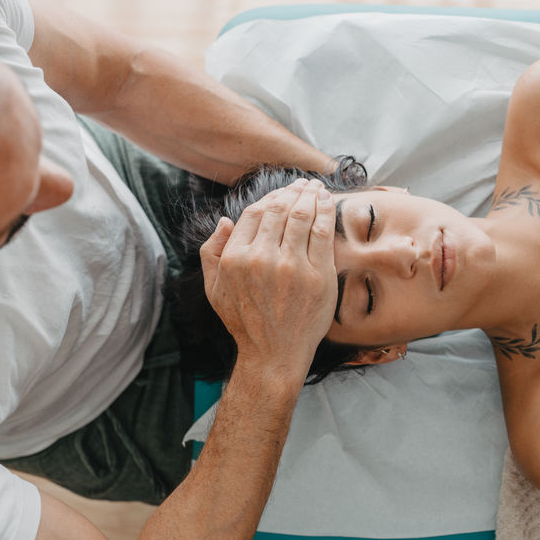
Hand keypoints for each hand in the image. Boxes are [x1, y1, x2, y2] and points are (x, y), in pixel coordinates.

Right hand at [199, 179, 336, 382]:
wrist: (273, 355)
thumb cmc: (245, 322)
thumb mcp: (214, 289)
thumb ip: (211, 252)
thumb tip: (225, 221)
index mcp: (236, 258)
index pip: (254, 213)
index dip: (270, 197)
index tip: (282, 192)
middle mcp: (262, 258)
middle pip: (279, 209)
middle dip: (293, 191)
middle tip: (302, 184)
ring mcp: (292, 266)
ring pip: (302, 215)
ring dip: (310, 195)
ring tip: (315, 188)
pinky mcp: (318, 275)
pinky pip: (322, 232)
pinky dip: (326, 211)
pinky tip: (327, 202)